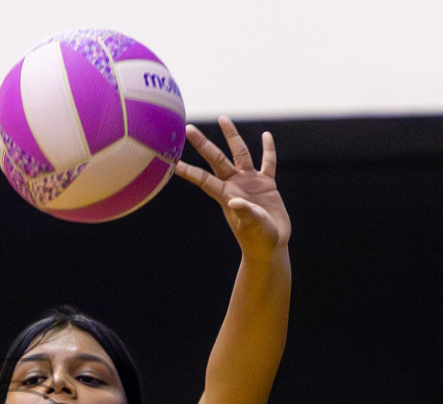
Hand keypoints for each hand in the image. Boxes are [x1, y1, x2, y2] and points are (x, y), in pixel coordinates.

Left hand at [175, 116, 291, 261]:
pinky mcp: (266, 184)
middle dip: (202, 144)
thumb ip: (245, 213)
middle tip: (188, 128)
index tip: (172, 162)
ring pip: (240, 153)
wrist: (271, 245)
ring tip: (222, 118)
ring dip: (232, 136)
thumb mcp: (253, 226)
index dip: (188, 170)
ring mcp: (250, 182)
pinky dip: (268, 149)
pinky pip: (267, 162)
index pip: (203, 179)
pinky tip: (266, 135)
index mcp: (226, 195)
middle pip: (216, 158)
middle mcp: (235, 184)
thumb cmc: (258, 239)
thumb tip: (234, 202)